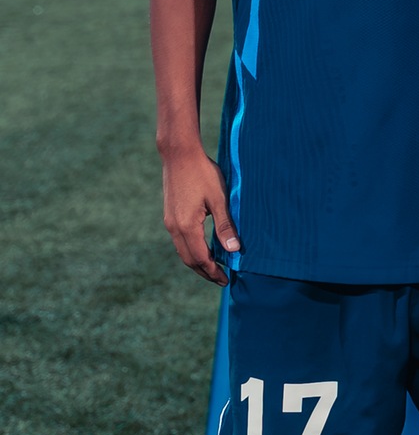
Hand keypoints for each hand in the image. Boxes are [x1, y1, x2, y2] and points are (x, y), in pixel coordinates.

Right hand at [161, 143, 239, 281]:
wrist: (179, 154)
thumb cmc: (202, 173)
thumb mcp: (219, 199)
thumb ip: (225, 226)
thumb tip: (233, 250)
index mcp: (186, 226)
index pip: (200, 258)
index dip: (213, 271)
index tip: (226, 280)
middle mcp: (174, 227)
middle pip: (189, 259)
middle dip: (205, 272)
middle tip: (221, 280)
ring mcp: (169, 222)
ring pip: (183, 251)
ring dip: (197, 262)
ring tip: (214, 268)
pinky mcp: (170, 215)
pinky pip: (180, 241)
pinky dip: (192, 250)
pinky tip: (203, 249)